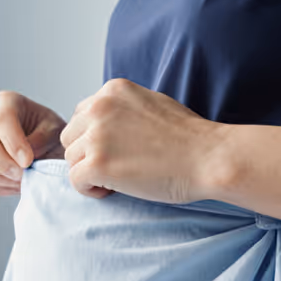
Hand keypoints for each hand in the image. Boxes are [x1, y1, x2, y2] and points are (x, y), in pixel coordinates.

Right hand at [0, 91, 66, 195]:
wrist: (43, 145)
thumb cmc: (48, 133)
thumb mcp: (54, 131)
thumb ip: (40, 141)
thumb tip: (21, 158)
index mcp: (5, 101)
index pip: (1, 121)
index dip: (13, 144)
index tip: (28, 161)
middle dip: (2, 164)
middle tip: (23, 174)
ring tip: (21, 179)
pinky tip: (13, 183)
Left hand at [60, 78, 228, 202]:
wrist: (209, 158)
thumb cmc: (190, 138)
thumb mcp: (153, 104)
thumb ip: (124, 110)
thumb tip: (104, 127)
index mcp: (113, 90)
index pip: (82, 114)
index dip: (95, 137)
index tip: (116, 151)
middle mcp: (100, 107)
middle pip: (71, 136)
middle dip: (87, 154)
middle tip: (115, 168)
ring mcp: (97, 135)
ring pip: (71, 158)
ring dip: (89, 172)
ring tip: (116, 180)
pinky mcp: (97, 163)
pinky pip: (75, 180)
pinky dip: (89, 189)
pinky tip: (111, 191)